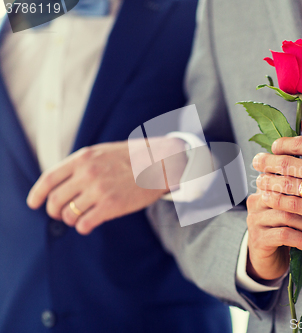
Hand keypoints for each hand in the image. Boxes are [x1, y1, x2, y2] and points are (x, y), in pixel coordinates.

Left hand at [27, 138, 187, 234]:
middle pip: (55, 200)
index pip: (49, 179)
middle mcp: (88, 174)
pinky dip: (82, 227)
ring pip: (68, 214)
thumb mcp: (103, 152)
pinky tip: (88, 224)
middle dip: (54, 211)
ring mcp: (99, 190)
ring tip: (79, 218)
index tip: (34, 203)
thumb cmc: (134, 158)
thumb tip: (62, 183)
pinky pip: (84, 223)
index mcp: (83, 158)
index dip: (37, 194)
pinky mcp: (111, 206)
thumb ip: (82, 165)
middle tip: (60, 214)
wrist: (161, 162)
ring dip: (70, 219)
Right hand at [246, 191, 301, 280]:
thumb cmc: (282, 234)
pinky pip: (284, 234)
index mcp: (265, 191)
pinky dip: (301, 240)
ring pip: (287, 216)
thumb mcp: (289, 214)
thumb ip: (297, 201)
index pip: (286, 183)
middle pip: (288, 199)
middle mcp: (256, 203)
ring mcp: (255, 220)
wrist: (267, 262)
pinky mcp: (258, 238)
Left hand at [253, 119, 301, 231]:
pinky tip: (270, 198)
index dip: (279, 145)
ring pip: (287, 187)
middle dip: (266, 162)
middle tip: (256, 161)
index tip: (274, 147)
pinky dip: (279, 202)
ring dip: (268, 183)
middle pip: (286, 165)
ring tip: (259, 180)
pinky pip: (296, 207)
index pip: (296, 143)